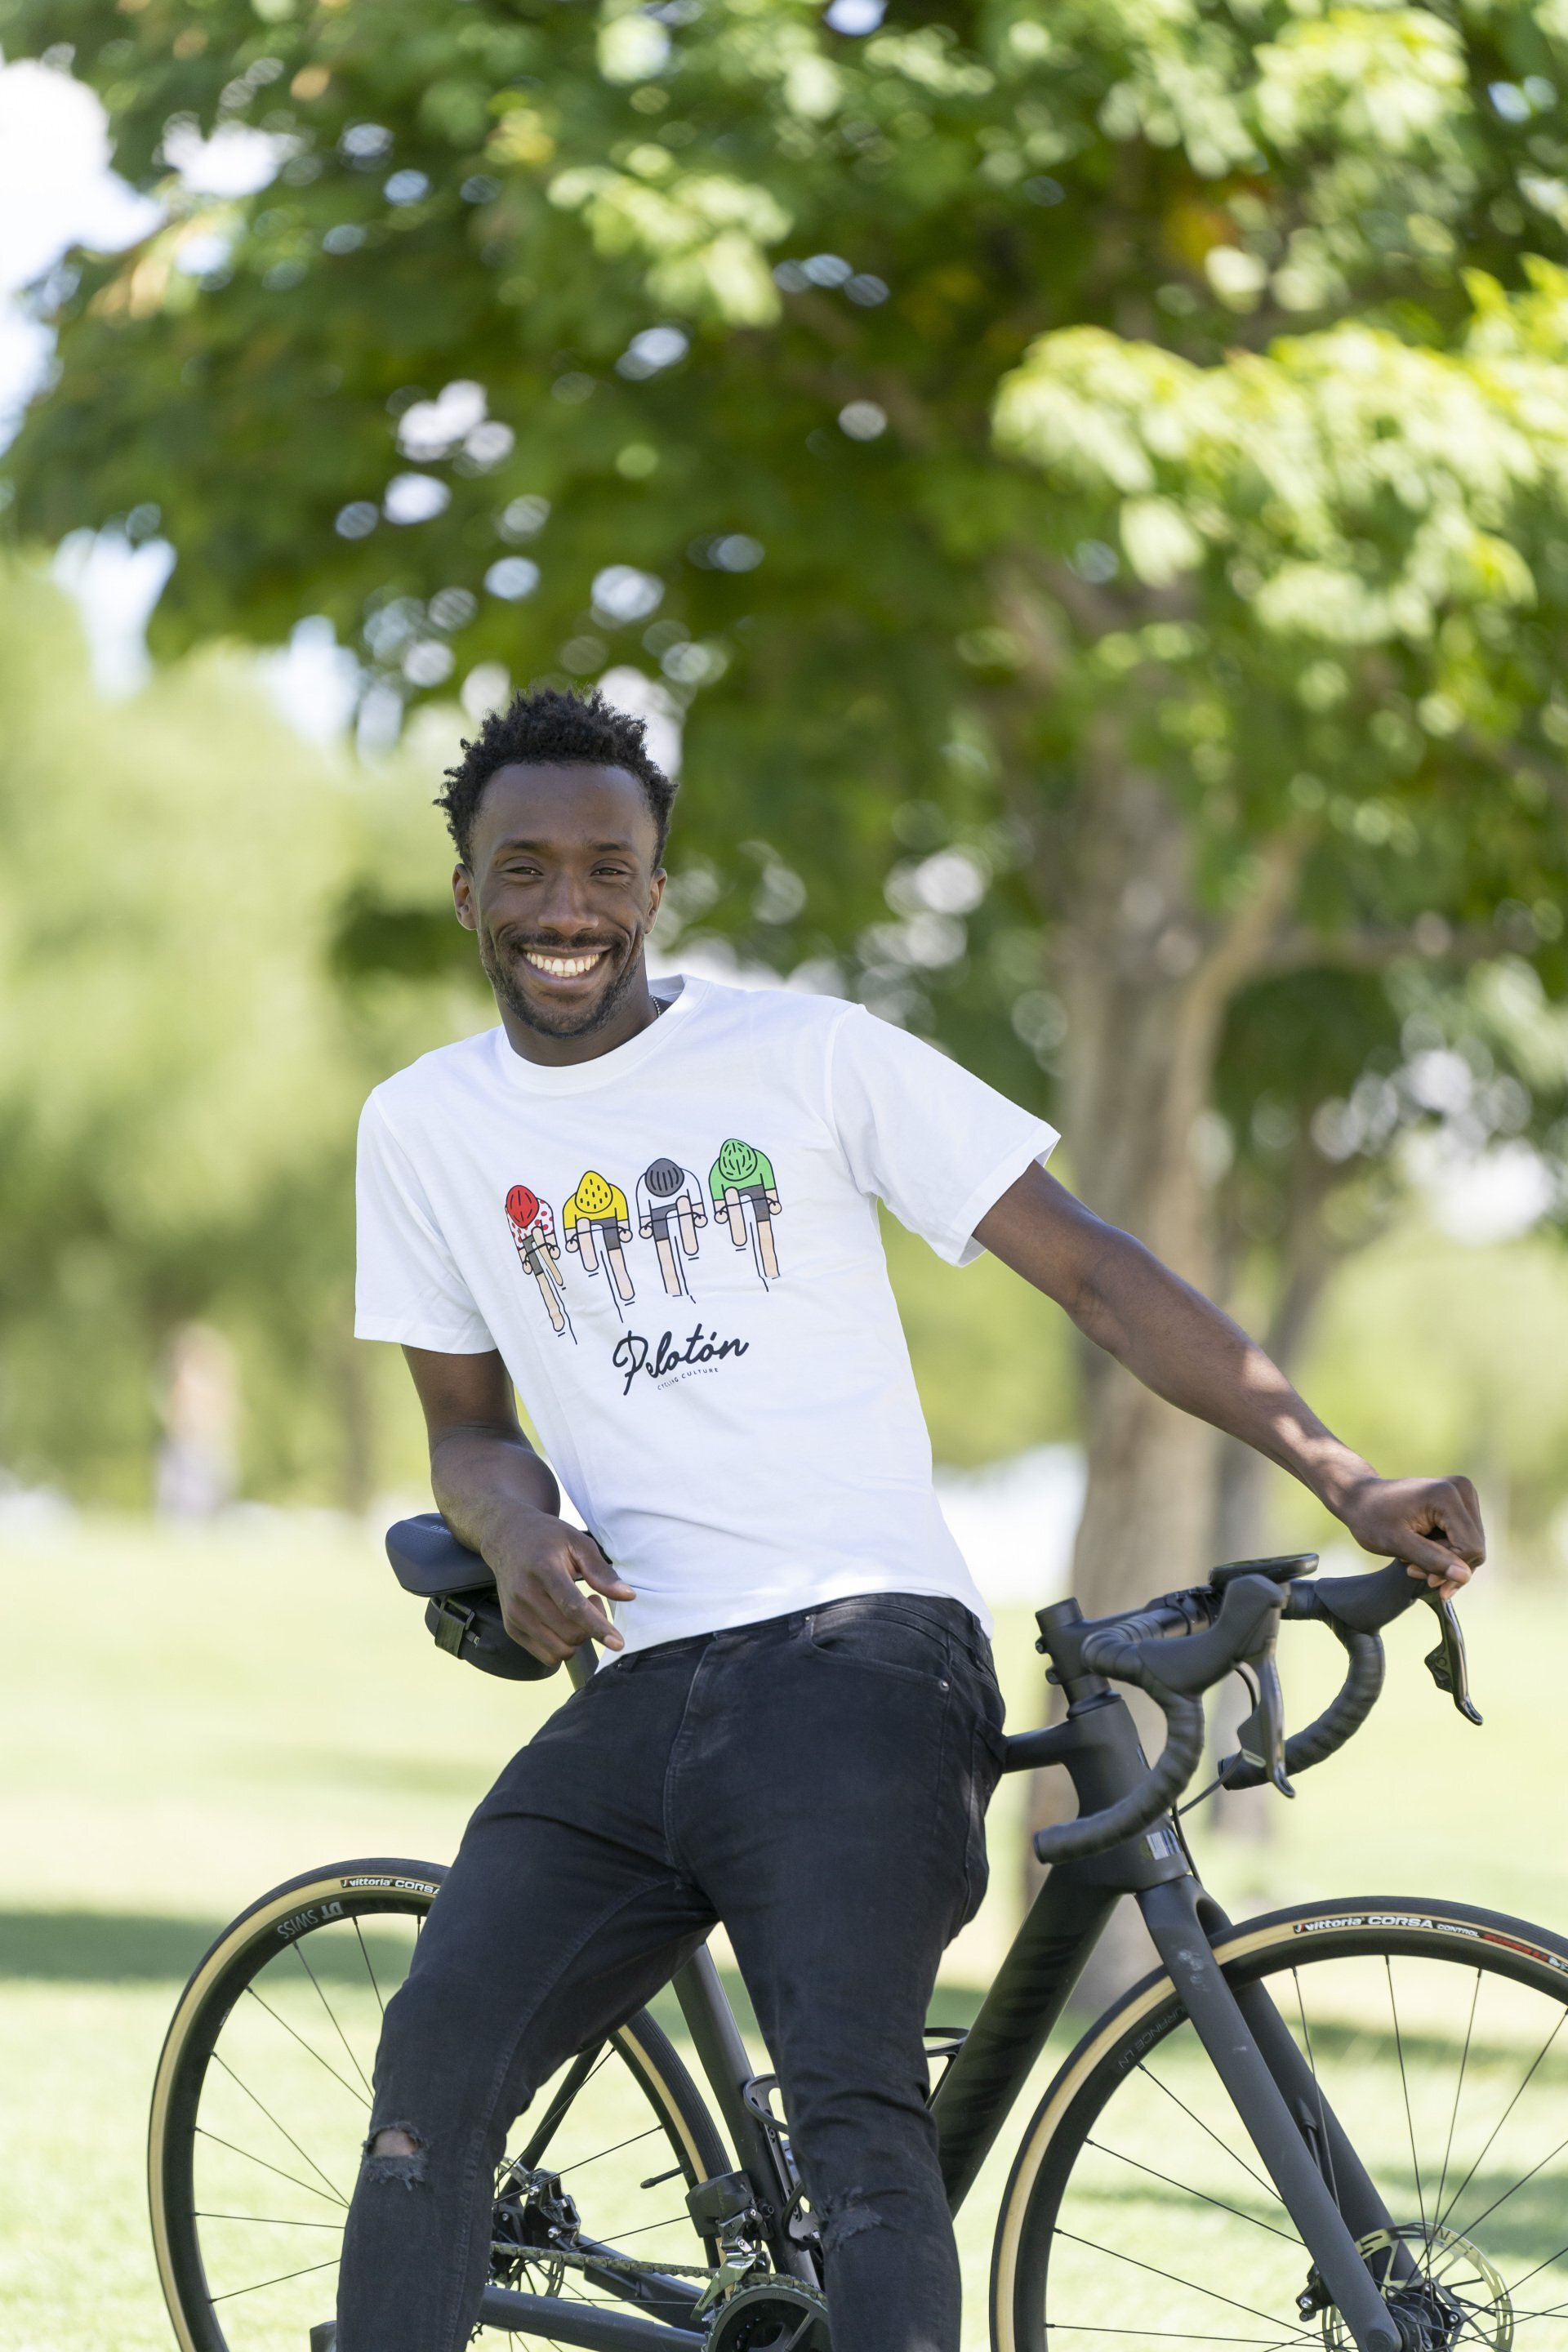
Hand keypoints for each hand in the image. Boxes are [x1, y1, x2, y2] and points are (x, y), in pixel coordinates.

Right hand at [491, 1510, 636, 1663]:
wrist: (508, 1540)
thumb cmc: (546, 1539)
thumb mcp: (578, 1543)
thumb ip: (601, 1571)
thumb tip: (627, 1596)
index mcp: (543, 1570)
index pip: (573, 1608)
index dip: (598, 1627)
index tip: (618, 1642)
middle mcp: (524, 1595)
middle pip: (569, 1633)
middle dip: (592, 1627)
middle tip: (595, 1601)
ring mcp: (515, 1615)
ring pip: (559, 1650)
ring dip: (577, 1638)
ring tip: (576, 1611)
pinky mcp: (511, 1628)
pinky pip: (546, 1655)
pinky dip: (562, 1646)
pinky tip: (563, 1622)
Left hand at [1335, 1473, 1484, 1599]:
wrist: (1361, 1496)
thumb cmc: (1372, 1518)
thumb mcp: (1396, 1542)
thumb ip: (1431, 1559)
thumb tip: (1465, 1576)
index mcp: (1447, 1495)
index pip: (1470, 1548)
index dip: (1448, 1568)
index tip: (1415, 1572)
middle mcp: (1462, 1489)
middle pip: (1474, 1548)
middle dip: (1445, 1566)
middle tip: (1412, 1570)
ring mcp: (1464, 1494)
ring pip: (1472, 1547)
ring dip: (1444, 1562)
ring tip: (1412, 1562)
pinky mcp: (1461, 1502)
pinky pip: (1466, 1540)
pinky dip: (1445, 1553)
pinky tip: (1421, 1554)